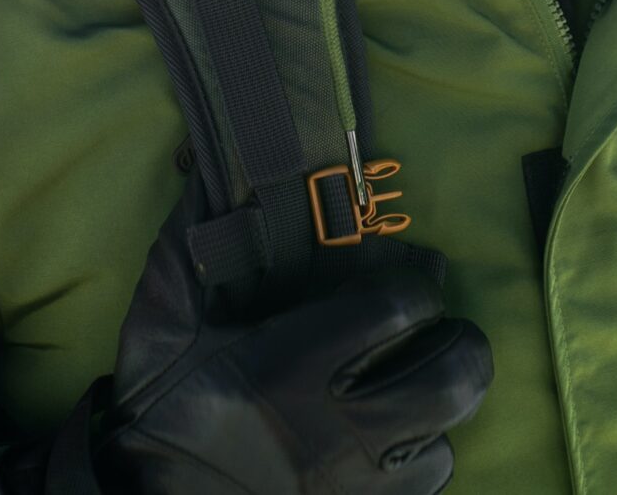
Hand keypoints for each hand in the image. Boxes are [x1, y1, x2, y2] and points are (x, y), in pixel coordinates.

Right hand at [0, 182, 492, 493]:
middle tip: (424, 327)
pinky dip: (421, 451)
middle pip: (454, 371)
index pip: (398, 306)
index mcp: (290, 367)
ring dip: (436, 399)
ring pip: (451, 426)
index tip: (396, 275)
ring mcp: (360, 484)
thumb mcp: (163, 317)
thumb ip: (192, 238)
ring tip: (408, 379)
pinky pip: (433, 476)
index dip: (409, 282)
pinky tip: (390, 435)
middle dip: (451, 339)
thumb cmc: (162, 403)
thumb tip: (208, 155)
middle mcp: (340, 430)